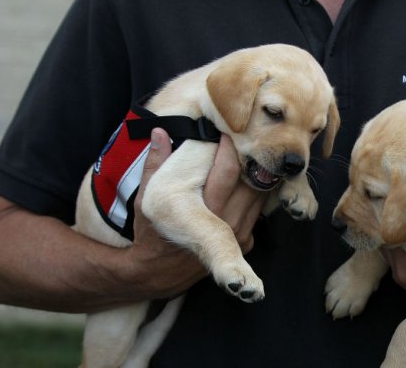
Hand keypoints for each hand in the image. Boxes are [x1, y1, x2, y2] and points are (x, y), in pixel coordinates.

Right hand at [125, 129, 266, 297]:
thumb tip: (160, 132)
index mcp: (201, 210)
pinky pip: (259, 211)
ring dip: (255, 176)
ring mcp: (239, 234)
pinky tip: (245, 183)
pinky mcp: (247, 242)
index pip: (228, 170)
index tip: (227, 131)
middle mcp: (225, 222)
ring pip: (260, 195)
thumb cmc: (151, 233)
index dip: (230, 147)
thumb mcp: (145, 199)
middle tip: (243, 139)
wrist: (159, 273)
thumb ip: (155, 165)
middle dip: (248, 158)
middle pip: (251, 180)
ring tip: (246, 157)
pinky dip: (255, 196)